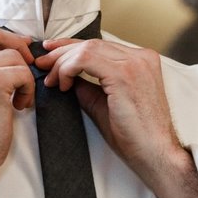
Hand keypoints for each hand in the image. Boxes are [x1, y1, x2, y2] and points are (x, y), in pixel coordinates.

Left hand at [39, 38, 189, 185]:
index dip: (70, 47)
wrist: (155, 153)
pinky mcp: (125, 74)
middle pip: (91, 44)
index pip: (99, 45)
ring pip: (86, 49)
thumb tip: (66, 76)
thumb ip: (87, 85)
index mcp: (141, 61)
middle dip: (61, 53)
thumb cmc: (134, 134)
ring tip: (53, 81)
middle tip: (42, 65)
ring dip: (62, 63)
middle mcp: (141, 57)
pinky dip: (68, 69)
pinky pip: (85, 60)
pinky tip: (64, 85)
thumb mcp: (104, 102)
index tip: (50, 54)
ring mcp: (135, 63)